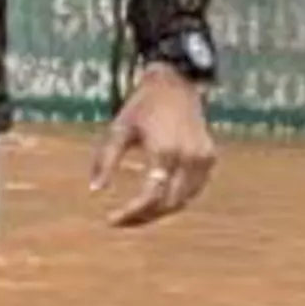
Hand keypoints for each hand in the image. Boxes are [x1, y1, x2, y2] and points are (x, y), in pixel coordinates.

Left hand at [92, 65, 217, 226]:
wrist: (175, 84)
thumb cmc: (141, 106)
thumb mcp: (118, 130)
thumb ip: (106, 160)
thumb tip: (94, 190)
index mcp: (165, 151)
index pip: (151, 196)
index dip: (132, 213)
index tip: (111, 220)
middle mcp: (189, 159)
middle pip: (169, 203)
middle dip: (145, 216)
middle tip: (121, 221)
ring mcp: (203, 160)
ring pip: (184, 200)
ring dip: (160, 211)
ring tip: (135, 214)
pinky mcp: (210, 158)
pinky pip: (194, 189)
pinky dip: (175, 198)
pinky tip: (156, 200)